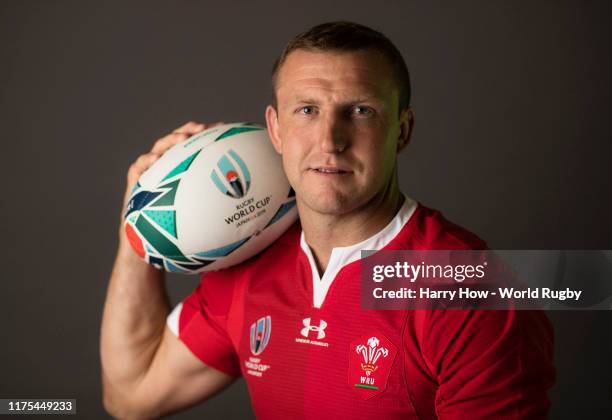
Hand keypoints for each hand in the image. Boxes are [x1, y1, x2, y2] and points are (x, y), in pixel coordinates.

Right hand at [118, 121, 223, 250]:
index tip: (223, 127)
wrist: (152, 246)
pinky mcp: (136, 181)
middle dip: (191, 131)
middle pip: (179, 141)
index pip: (197, 144)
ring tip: (182, 138)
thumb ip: (220, 203)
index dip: (208, 133)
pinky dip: (147, 161)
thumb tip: (251, 201)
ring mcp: (151, 171)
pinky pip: (139, 168)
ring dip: (171, 140)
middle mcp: (169, 165)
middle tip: (203, 128)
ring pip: (159, 148)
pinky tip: (155, 159)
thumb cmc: (182, 230)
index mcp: (185, 168)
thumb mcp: (204, 214)